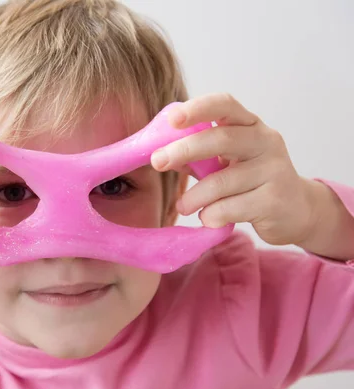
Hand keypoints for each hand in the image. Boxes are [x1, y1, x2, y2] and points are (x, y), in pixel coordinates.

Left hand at [150, 93, 315, 246]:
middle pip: (222, 139)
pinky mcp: (275, 201)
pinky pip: (231, 208)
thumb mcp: (225, 162)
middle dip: (185, 150)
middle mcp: (265, 142)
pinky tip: (208, 218)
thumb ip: (197, 156)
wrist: (296, 211)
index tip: (173, 119)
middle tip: (157, 162)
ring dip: (194, 196)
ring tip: (182, 206)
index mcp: (250, 125)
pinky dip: (211, 215)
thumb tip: (159, 154)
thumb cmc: (250, 181)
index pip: (225, 105)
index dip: (198, 108)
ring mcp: (274, 171)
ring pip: (222, 181)